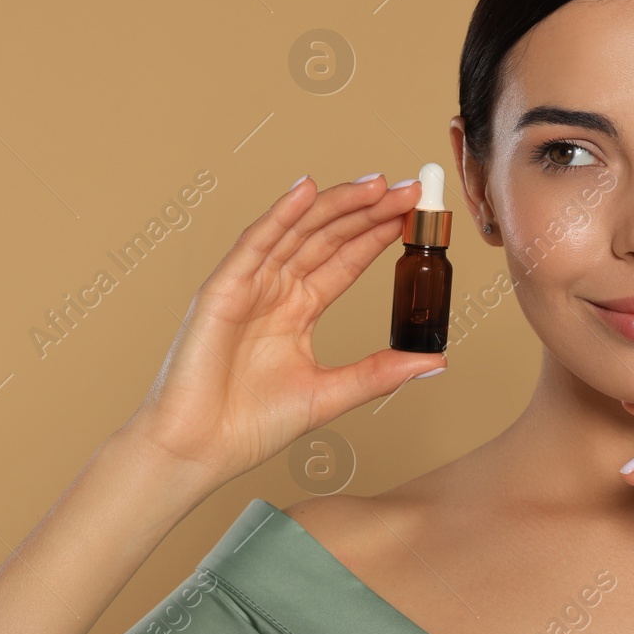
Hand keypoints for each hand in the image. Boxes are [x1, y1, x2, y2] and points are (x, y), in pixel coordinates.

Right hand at [116, 173, 447, 492]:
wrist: (200, 449)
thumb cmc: (250, 426)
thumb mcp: (330, 393)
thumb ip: (379, 373)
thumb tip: (434, 362)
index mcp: (297, 311)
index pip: (344, 261)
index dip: (377, 235)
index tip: (411, 216)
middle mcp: (274, 292)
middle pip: (327, 238)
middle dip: (367, 211)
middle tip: (408, 191)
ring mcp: (248, 286)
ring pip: (298, 231)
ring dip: (336, 204)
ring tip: (376, 184)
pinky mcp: (222, 289)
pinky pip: (256, 243)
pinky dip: (281, 214)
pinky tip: (308, 190)